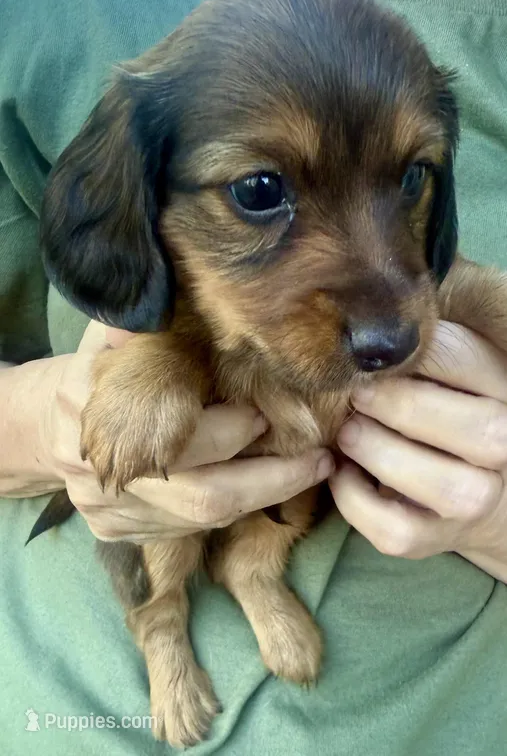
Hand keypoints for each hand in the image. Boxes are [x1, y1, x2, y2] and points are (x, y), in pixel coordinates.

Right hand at [45, 322, 333, 541]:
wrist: (42, 424)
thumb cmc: (97, 369)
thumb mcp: (113, 335)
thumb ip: (144, 323)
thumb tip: (178, 293)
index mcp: (93, 406)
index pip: (179, 434)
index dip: (230, 431)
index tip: (267, 416)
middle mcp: (97, 468)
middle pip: (200, 493)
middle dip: (268, 479)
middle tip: (316, 458)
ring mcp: (104, 509)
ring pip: (198, 520)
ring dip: (260, 499)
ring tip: (308, 472)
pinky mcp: (115, 533)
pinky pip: (185, 533)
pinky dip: (230, 512)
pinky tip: (261, 489)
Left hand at [331, 322, 506, 577]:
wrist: (479, 486)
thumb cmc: (447, 406)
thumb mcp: (447, 367)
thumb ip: (422, 348)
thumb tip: (363, 334)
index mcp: (504, 388)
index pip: (459, 359)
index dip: (408, 354)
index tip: (375, 356)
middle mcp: (505, 447)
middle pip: (474, 428)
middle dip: (397, 405)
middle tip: (357, 395)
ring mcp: (476, 500)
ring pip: (439, 483)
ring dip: (377, 451)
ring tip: (350, 432)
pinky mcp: (435, 538)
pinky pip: (394, 529)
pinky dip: (354, 499)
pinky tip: (345, 471)